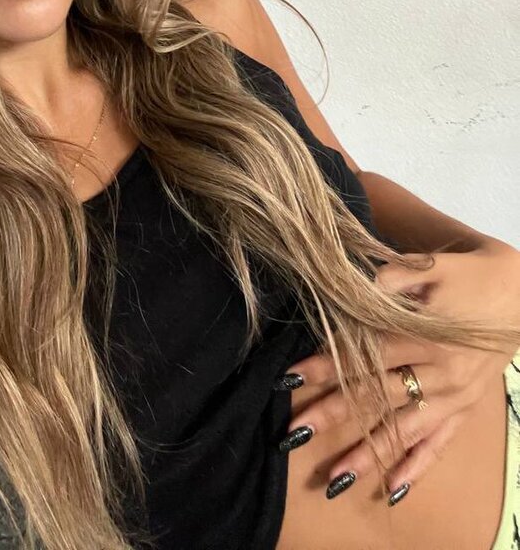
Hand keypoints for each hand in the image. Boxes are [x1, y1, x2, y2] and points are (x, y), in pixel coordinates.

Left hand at [278, 239, 519, 501]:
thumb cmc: (467, 276)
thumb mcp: (430, 268)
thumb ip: (390, 280)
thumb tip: (351, 291)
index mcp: (428, 338)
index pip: (367, 355)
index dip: (327, 365)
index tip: (291, 377)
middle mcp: (441, 375)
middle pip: (377, 397)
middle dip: (332, 414)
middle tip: (294, 431)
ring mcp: (455, 398)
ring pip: (404, 431)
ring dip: (368, 455)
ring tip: (334, 477)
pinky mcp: (466, 409)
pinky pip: (440, 445)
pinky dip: (417, 467)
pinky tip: (393, 491)